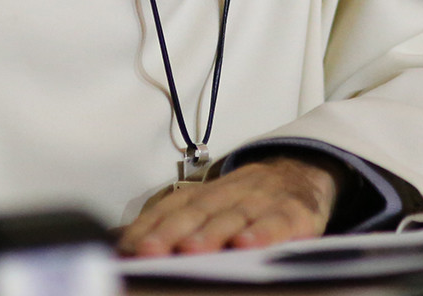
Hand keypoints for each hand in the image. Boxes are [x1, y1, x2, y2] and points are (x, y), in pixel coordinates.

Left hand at [119, 155, 339, 256]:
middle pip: (196, 213)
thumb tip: (121, 242)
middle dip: (171, 232)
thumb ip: (171, 222)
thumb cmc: (245, 200)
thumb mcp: (210, 204)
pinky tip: (247, 245)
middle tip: (150, 251)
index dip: (149, 227)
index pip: (171, 209)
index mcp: (205, 194)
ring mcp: (261, 202)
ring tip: (191, 250)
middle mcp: (230, 194)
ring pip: (232, 218)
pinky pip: (277, 223)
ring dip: (211, 234)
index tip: (128, 248)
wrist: (301, 171)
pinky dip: (263, 234)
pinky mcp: (293, 214)